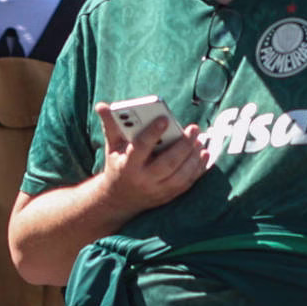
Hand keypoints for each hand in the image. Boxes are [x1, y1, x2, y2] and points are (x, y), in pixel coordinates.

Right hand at [93, 104, 209, 214]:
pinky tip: (204, 154)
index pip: (140, 148)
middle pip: (166, 163)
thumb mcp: (112, 146)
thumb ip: (111, 125)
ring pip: (180, 176)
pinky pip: (187, 184)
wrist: (118, 200)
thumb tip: (102, 105)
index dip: (152, 133)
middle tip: (194, 129)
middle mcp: (143, 180)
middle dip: (182, 145)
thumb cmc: (118, 165)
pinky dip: (198, 169)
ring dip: (193, 158)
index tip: (164, 118)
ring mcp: (157, 191)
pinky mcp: (168, 196)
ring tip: (199, 141)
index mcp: (127, 166)